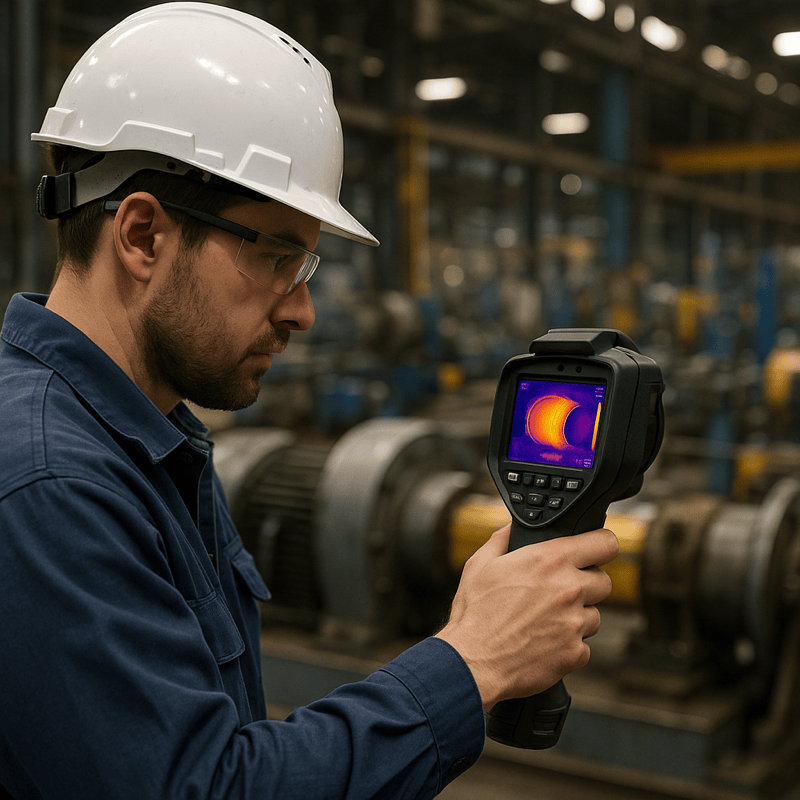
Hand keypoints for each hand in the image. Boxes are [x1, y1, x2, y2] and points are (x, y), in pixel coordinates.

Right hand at [435, 523, 618, 707]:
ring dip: (577, 617)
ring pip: (595, 615)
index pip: (604, 543)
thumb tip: (513, 527)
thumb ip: (503, 539)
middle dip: (587, 584)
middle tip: (560, 592)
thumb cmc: (474, 613)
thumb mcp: (480, 564)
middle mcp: (568, 588)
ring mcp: (574, 622)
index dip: (601, 546)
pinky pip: (583, 646)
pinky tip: (543, 643)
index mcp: (549, 560)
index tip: (595, 552)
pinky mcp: (574, 652)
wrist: (472, 661)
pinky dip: (568, 646)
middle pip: (604, 581)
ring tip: (545, 621)